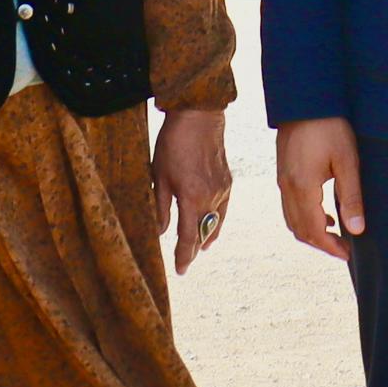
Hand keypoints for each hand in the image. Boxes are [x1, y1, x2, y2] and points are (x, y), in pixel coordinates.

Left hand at [156, 106, 234, 272]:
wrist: (199, 116)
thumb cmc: (174, 143)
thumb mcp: (159, 176)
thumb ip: (161, 207)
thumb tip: (161, 231)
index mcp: (192, 199)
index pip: (188, 237)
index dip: (184, 256)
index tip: (180, 270)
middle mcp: (211, 198)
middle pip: (203, 233)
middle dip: (193, 249)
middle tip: (185, 262)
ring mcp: (223, 190)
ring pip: (215, 223)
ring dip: (205, 237)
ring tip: (199, 249)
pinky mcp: (228, 182)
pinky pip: (223, 209)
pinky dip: (216, 222)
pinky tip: (212, 227)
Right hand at [276, 117, 365, 261]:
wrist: (304, 98)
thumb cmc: (329, 126)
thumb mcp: (347, 161)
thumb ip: (351, 197)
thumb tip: (357, 229)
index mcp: (302, 187)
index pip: (314, 231)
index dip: (330, 247)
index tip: (348, 254)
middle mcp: (287, 187)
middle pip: (300, 230)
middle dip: (321, 243)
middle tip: (344, 248)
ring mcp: (281, 180)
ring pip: (292, 220)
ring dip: (312, 232)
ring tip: (336, 232)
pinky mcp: (282, 172)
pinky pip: (289, 206)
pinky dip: (304, 218)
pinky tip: (324, 211)